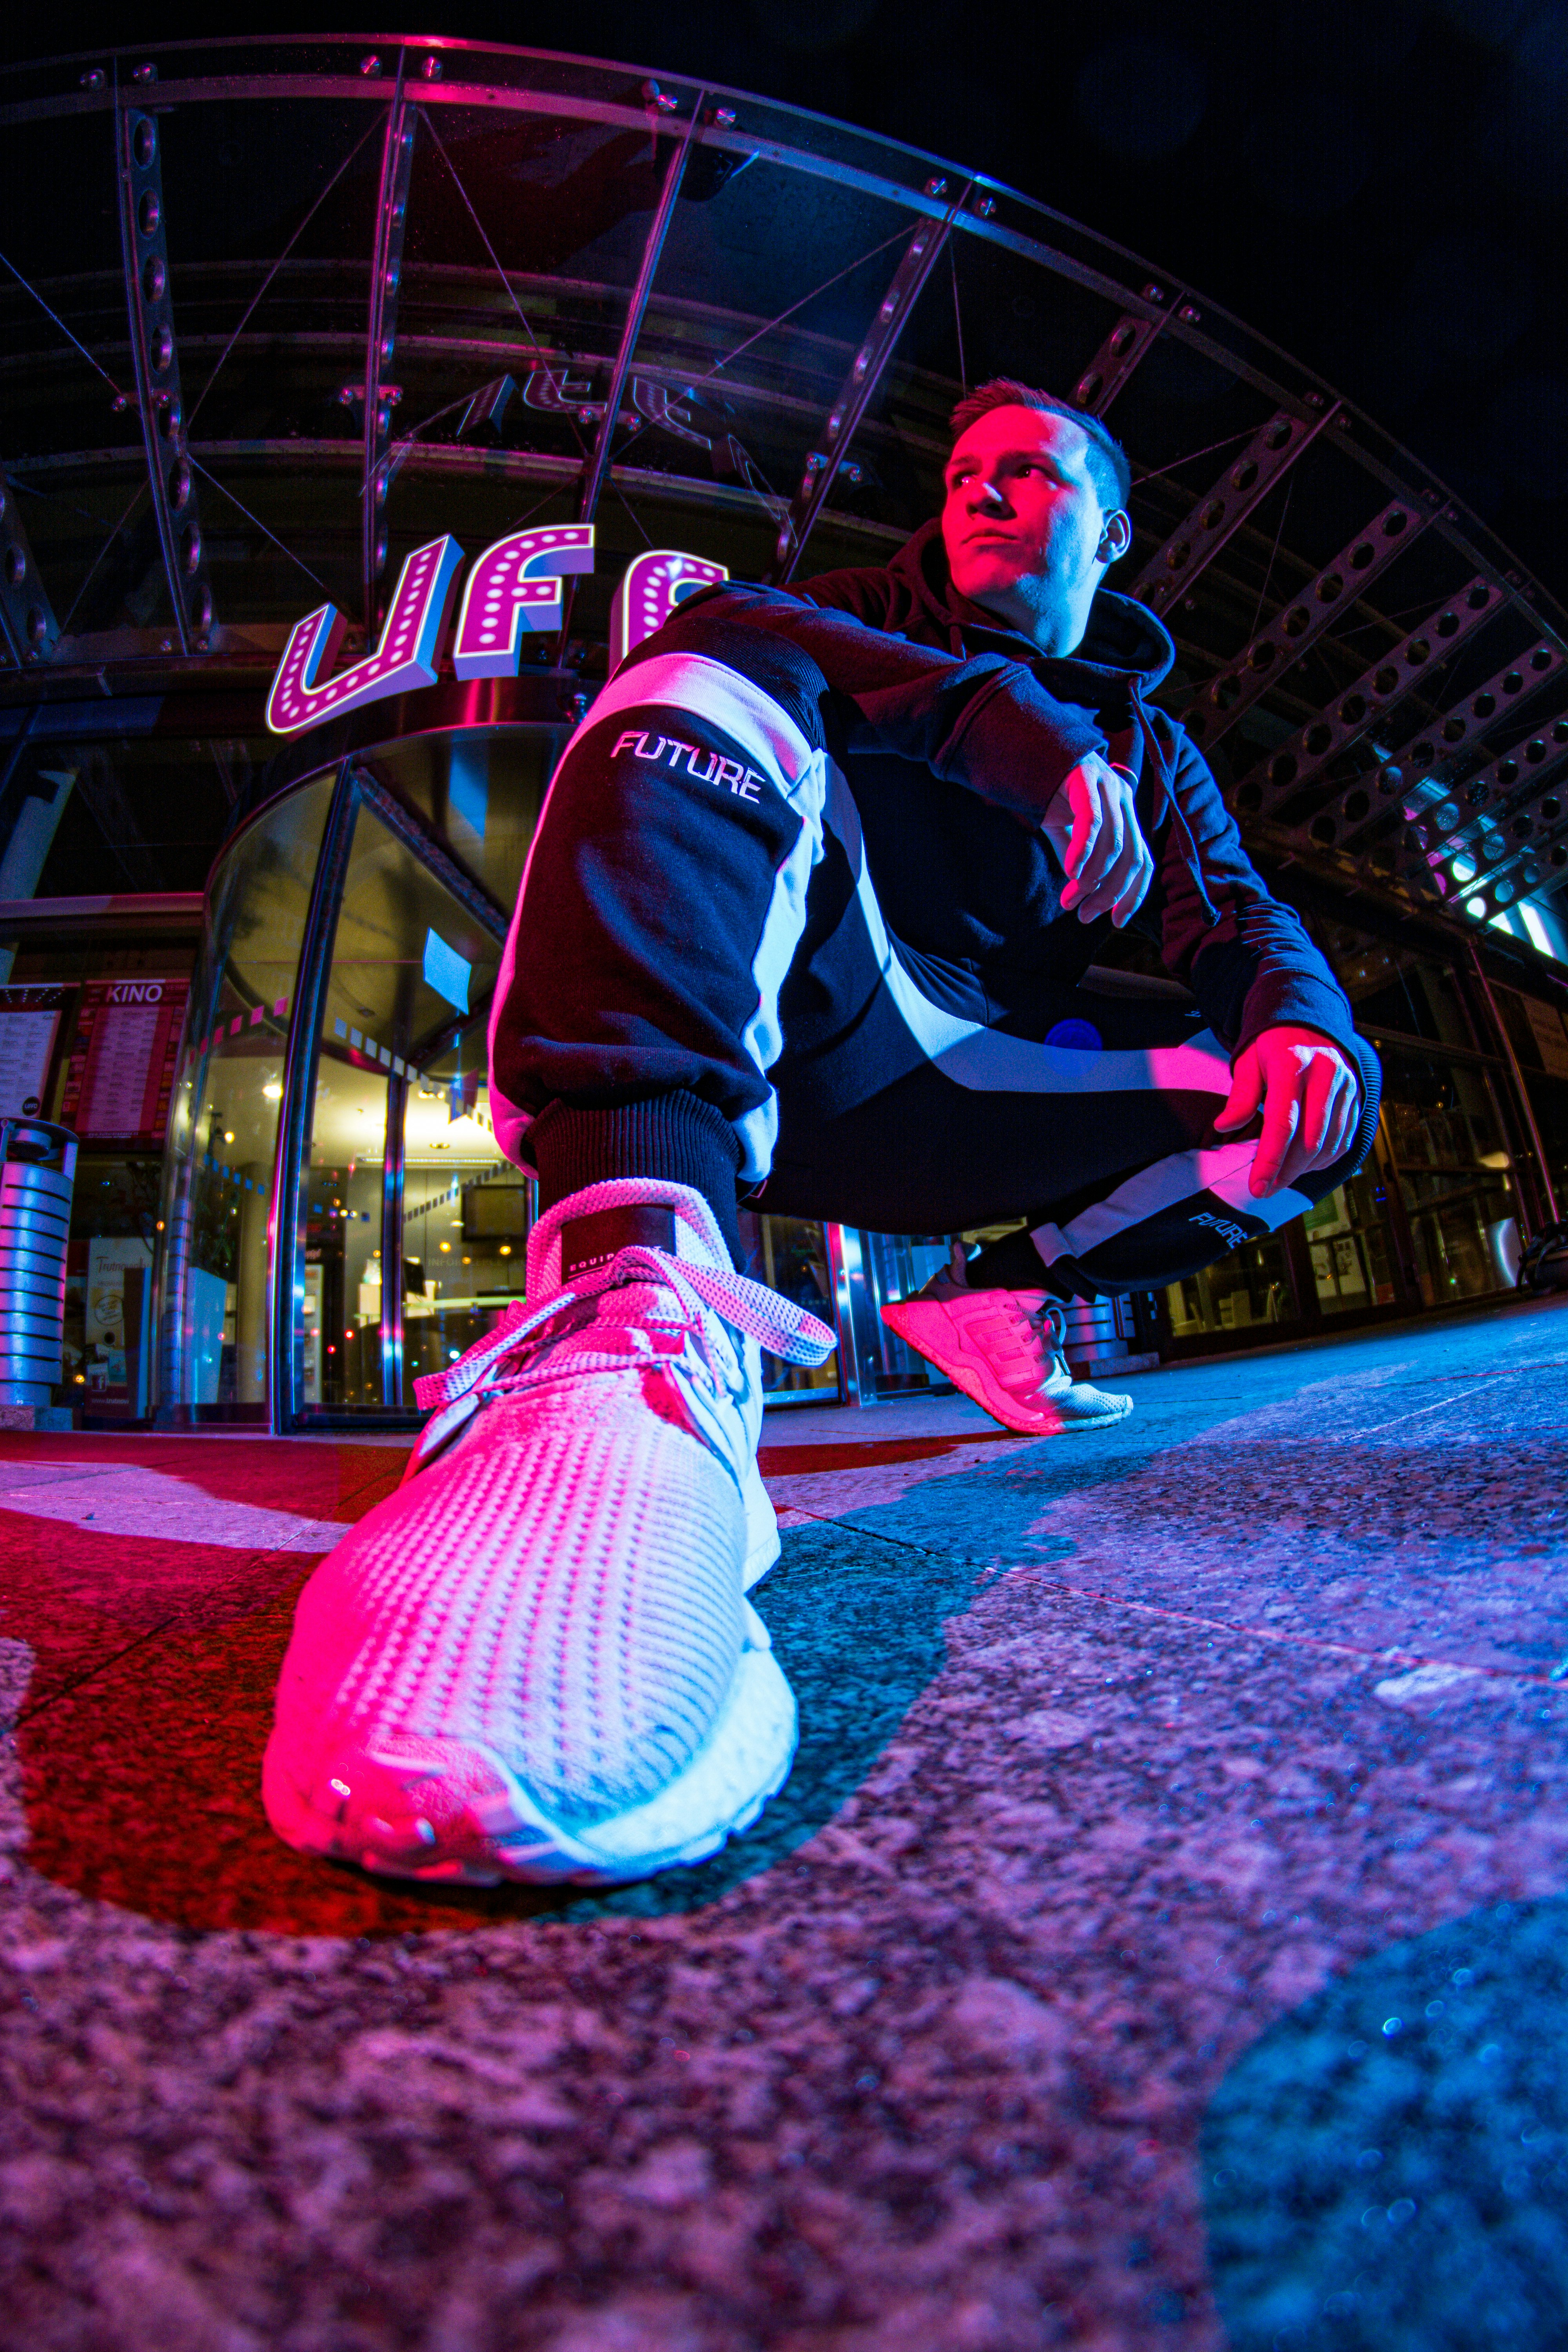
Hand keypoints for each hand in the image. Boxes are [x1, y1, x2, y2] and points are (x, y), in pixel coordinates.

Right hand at [1042, 753, 1154, 926]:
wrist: (1034, 750)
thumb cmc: (1052, 793)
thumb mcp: (1067, 832)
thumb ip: (1077, 858)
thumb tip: (1079, 889)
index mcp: (1125, 816)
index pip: (1142, 861)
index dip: (1133, 894)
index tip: (1115, 921)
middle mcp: (1124, 801)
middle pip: (1132, 858)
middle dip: (1111, 894)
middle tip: (1086, 916)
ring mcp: (1108, 788)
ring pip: (1113, 846)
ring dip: (1092, 880)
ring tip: (1070, 900)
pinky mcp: (1087, 779)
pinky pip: (1093, 823)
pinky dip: (1083, 853)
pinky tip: (1070, 871)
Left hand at [1214, 1024, 1360, 1197]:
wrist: (1309, 1024)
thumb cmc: (1272, 1047)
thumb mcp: (1249, 1063)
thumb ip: (1240, 1096)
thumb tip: (1223, 1126)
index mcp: (1293, 1062)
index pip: (1283, 1123)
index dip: (1270, 1160)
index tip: (1257, 1187)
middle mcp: (1326, 1073)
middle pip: (1309, 1140)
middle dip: (1286, 1172)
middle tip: (1265, 1189)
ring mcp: (1346, 1086)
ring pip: (1328, 1145)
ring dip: (1303, 1170)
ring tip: (1280, 1179)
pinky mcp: (1356, 1098)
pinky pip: (1343, 1141)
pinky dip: (1323, 1160)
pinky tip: (1303, 1165)